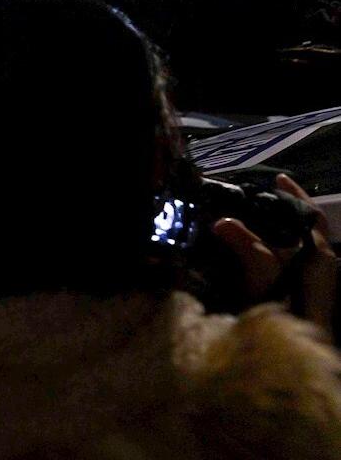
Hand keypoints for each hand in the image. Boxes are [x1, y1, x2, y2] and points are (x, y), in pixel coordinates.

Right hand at [212, 175, 335, 333]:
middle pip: (300, 230)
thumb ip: (248, 248)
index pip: (310, 216)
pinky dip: (266, 252)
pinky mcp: (298, 296)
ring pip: (291, 248)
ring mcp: (311, 283)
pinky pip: (283, 264)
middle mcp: (320, 266)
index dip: (295, 195)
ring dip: (269, 233)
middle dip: (276, 213)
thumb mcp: (264, 279)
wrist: (298, 364)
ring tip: (239, 222)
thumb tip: (223, 222)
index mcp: (318, 257)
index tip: (277, 178)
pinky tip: (243, 252)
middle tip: (247, 201)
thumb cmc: (288, 319)